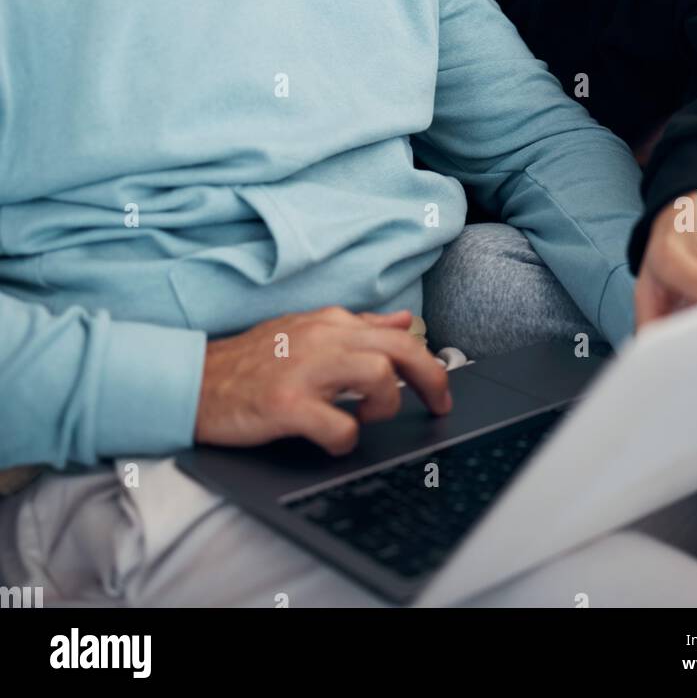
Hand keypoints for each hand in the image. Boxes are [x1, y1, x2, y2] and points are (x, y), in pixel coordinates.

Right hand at [195, 305, 451, 453]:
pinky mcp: (285, 403)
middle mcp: (322, 338)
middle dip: (431, 379)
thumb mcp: (308, 331)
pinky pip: (338, 425)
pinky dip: (346, 438)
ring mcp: (303, 370)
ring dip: (385, 404)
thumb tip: (402, 319)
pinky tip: (334, 438)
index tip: (440, 389)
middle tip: (439, 407)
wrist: (195, 380)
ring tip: (367, 418)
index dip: (430, 363)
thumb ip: (358, 327)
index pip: (399, 333)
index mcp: (330, 322)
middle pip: (400, 349)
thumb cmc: (253, 361)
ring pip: (378, 375)